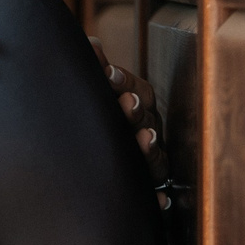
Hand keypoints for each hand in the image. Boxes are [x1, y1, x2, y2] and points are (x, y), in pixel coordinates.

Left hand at [89, 38, 169, 186]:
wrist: (85, 171)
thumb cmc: (95, 122)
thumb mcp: (95, 95)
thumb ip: (95, 68)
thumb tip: (91, 42)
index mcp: (135, 108)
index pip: (137, 91)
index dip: (124, 82)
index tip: (108, 74)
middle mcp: (146, 134)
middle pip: (148, 121)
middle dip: (136, 111)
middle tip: (126, 103)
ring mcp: (148, 164)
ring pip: (156, 158)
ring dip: (151, 149)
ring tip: (144, 140)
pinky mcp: (145, 194)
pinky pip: (157, 198)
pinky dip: (158, 200)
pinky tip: (158, 202)